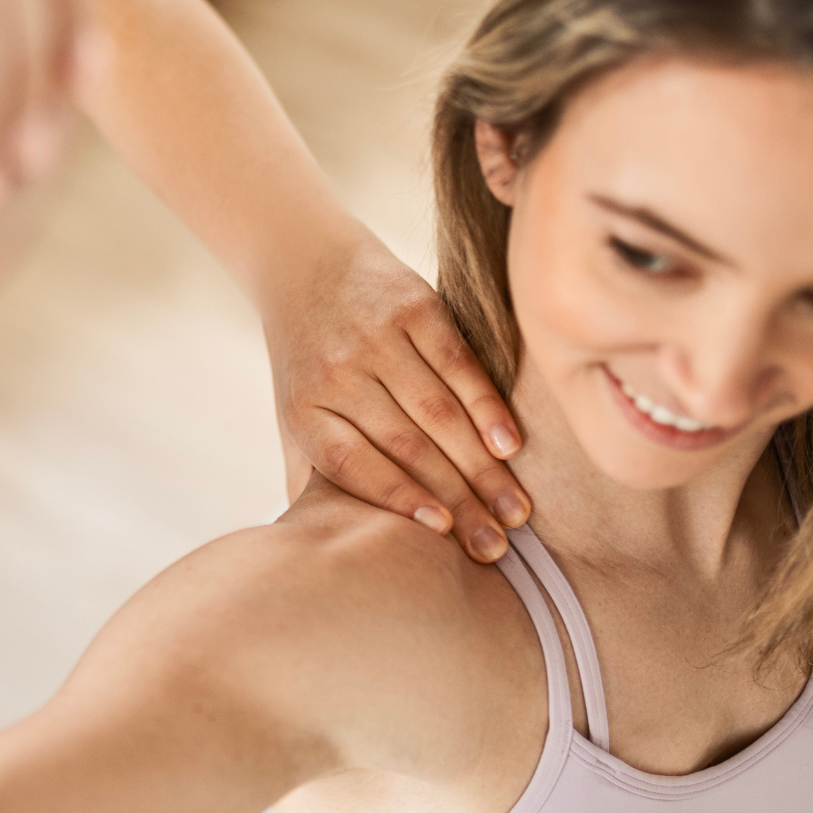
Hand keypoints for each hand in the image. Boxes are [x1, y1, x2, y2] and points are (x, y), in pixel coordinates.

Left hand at [272, 236, 530, 562]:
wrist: (306, 264)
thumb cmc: (309, 357)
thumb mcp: (296, 412)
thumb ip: (312, 473)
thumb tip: (324, 548)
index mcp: (305, 409)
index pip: (354, 464)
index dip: (399, 498)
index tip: (443, 532)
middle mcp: (337, 374)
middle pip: (407, 446)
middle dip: (458, 501)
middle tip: (496, 546)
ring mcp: (375, 339)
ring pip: (438, 412)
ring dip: (482, 466)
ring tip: (515, 510)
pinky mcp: (413, 307)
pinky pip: (458, 365)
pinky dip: (487, 406)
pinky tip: (511, 445)